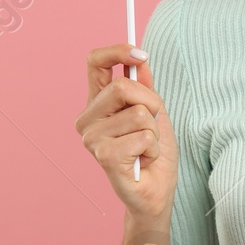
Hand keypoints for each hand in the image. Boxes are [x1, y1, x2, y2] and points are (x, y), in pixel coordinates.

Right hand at [75, 44, 176, 221]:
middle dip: (151, 103)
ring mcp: (92, 139)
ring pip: (138, 114)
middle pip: (122, 88)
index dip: (117, 52)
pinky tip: (144, 160)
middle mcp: (88, 119)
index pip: (95, 64)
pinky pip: (142, 136)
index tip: (140, 55)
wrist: (156, 192)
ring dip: (154, 131)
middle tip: (153, 125)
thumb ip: (145, 88)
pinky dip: (153, 148)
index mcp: (97, 104)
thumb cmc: (153, 154)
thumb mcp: (154, 113)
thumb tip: (140, 60)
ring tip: (146, 148)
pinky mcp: (104, 156)